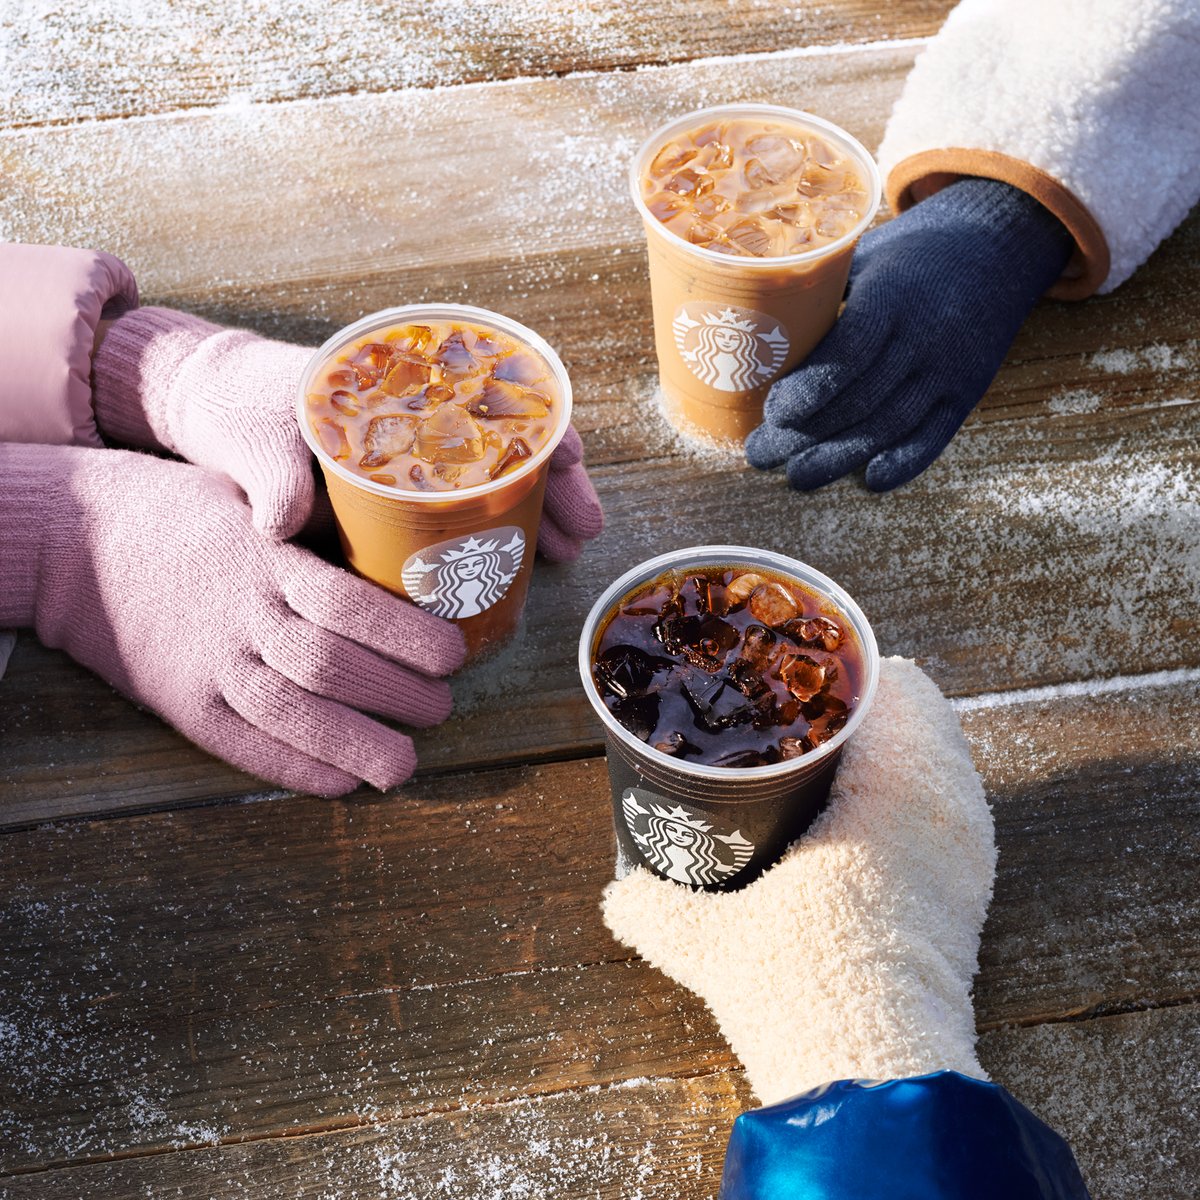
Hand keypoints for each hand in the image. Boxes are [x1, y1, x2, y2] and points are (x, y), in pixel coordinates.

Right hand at [1, 443, 464, 796]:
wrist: (72, 541)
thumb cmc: (181, 513)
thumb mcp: (250, 497)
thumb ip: (314, 528)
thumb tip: (396, 546)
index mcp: (266, 560)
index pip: (350, 603)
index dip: (408, 636)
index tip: (453, 655)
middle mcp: (242, 614)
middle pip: (332, 665)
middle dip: (398, 696)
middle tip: (441, 708)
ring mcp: (208, 661)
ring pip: (293, 713)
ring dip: (358, 745)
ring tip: (405, 763)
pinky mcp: (181, 700)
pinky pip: (243, 745)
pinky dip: (296, 769)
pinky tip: (341, 782)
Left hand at [93, 308, 603, 555]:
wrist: (202, 404)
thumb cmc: (229, 405)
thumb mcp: (248, 439)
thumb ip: (270, 479)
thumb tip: (283, 527)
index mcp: (387, 385)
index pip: (486, 395)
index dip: (535, 425)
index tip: (568, 464)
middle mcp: (409, 412)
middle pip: (504, 438)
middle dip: (553, 483)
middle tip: (581, 533)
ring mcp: (406, 450)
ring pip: (490, 473)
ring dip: (532, 508)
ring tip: (564, 552)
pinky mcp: (393, 486)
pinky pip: (457, 501)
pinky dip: (492, 524)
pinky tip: (515, 555)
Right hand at [601, 658, 994, 1105]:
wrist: (876, 1082)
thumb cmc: (805, 990)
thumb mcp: (713, 942)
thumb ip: (654, 908)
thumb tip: (618, 894)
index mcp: (896, 791)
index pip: (895, 686)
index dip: (845, 664)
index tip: (794, 665)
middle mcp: (948, 809)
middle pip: (920, 711)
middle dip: (861, 703)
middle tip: (793, 708)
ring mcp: (968, 852)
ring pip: (939, 757)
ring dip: (888, 745)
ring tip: (819, 753)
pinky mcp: (968, 892)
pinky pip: (946, 802)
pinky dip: (907, 788)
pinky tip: (853, 813)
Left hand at [745, 178, 1074, 491]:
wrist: (996, 244)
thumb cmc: (907, 253)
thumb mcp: (864, 255)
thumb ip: (820, 293)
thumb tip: (750, 332)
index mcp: (893, 295)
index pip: (850, 351)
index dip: (811, 387)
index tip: (772, 412)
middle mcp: (925, 335)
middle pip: (861, 397)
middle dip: (806, 433)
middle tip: (760, 454)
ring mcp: (949, 368)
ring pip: (891, 424)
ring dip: (841, 456)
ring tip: (796, 476)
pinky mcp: (966, 392)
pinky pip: (936, 435)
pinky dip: (905, 462)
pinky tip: (870, 481)